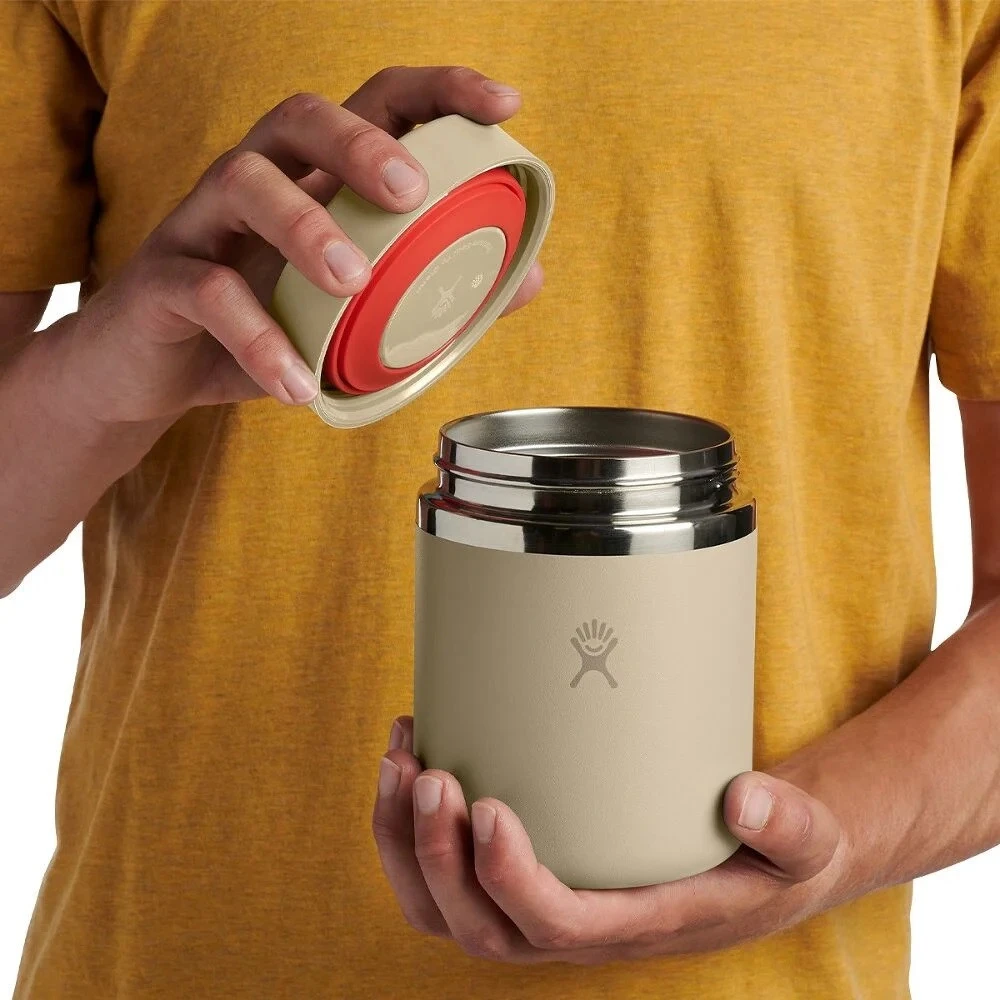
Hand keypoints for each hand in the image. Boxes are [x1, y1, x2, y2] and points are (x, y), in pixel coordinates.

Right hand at [63, 68, 541, 424]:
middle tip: (412, 191)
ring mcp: (202, 224)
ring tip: (353, 283)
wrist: (152, 378)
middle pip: (300, 118)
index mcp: (312, 180)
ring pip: (244, 181)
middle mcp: (256, 181)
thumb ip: (435, 291)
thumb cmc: (262, 329)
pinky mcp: (162, 280)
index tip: (502, 105)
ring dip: (306, 227)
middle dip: (362, 143)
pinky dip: (259, 339)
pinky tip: (297, 384)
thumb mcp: (355, 314)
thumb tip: (528, 280)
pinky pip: (207, 292)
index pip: (374, 106)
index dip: (439, 93)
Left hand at [373, 716, 847, 964]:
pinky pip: (446, 871)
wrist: (751, 863)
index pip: (557, 926)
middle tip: (428, 772)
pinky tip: (412, 754)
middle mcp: (575, 925)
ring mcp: (539, 903)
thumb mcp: (804, 841)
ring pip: (444, 908)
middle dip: (437, 855)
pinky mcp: (522, 871)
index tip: (488, 807)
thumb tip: (748, 799)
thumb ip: (789, 825)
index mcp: (637, 923)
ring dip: (403, 841)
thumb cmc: (770, 854)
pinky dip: (410, 825)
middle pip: (478, 926)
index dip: (511, 879)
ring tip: (399, 758)